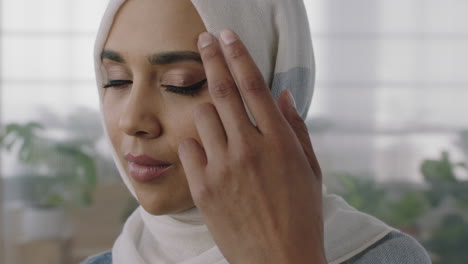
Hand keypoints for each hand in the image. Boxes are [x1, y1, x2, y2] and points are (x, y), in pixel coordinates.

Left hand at [178, 29, 325, 263]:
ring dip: (208, 111)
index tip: (226, 36)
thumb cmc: (301, 215)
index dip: (238, 56)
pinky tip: (211, 154)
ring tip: (220, 124)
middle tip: (204, 40)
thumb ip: (295, 128)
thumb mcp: (310, 170)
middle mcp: (249, 149)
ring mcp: (223, 168)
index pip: (254, 86)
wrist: (280, 261)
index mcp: (279, 142)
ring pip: (202, 116)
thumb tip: (282, 94)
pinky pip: (190, 148)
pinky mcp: (203, 188)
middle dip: (211, 58)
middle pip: (222, 91)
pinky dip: (199, 144)